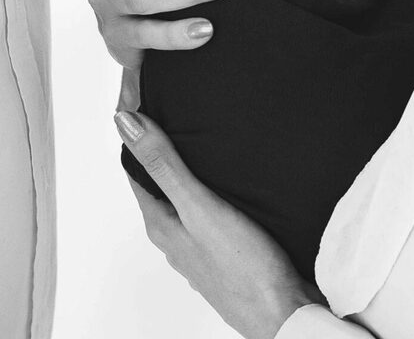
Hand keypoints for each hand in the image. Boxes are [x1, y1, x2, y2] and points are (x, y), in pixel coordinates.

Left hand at [115, 112, 322, 338]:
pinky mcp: (225, 250)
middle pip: (158, 180)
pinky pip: (207, 210)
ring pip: (183, 196)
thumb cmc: (244, 269)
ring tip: (200, 136)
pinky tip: (227, 178)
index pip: (135, 167)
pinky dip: (209, 187)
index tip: (141, 98)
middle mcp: (175, 235)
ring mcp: (199, 245)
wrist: (286, 315)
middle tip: (170, 107)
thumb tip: (127, 124)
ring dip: (187, 167)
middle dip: (161, 146)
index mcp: (160, 222)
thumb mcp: (199, 206)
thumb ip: (164, 164)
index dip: (136, 132)